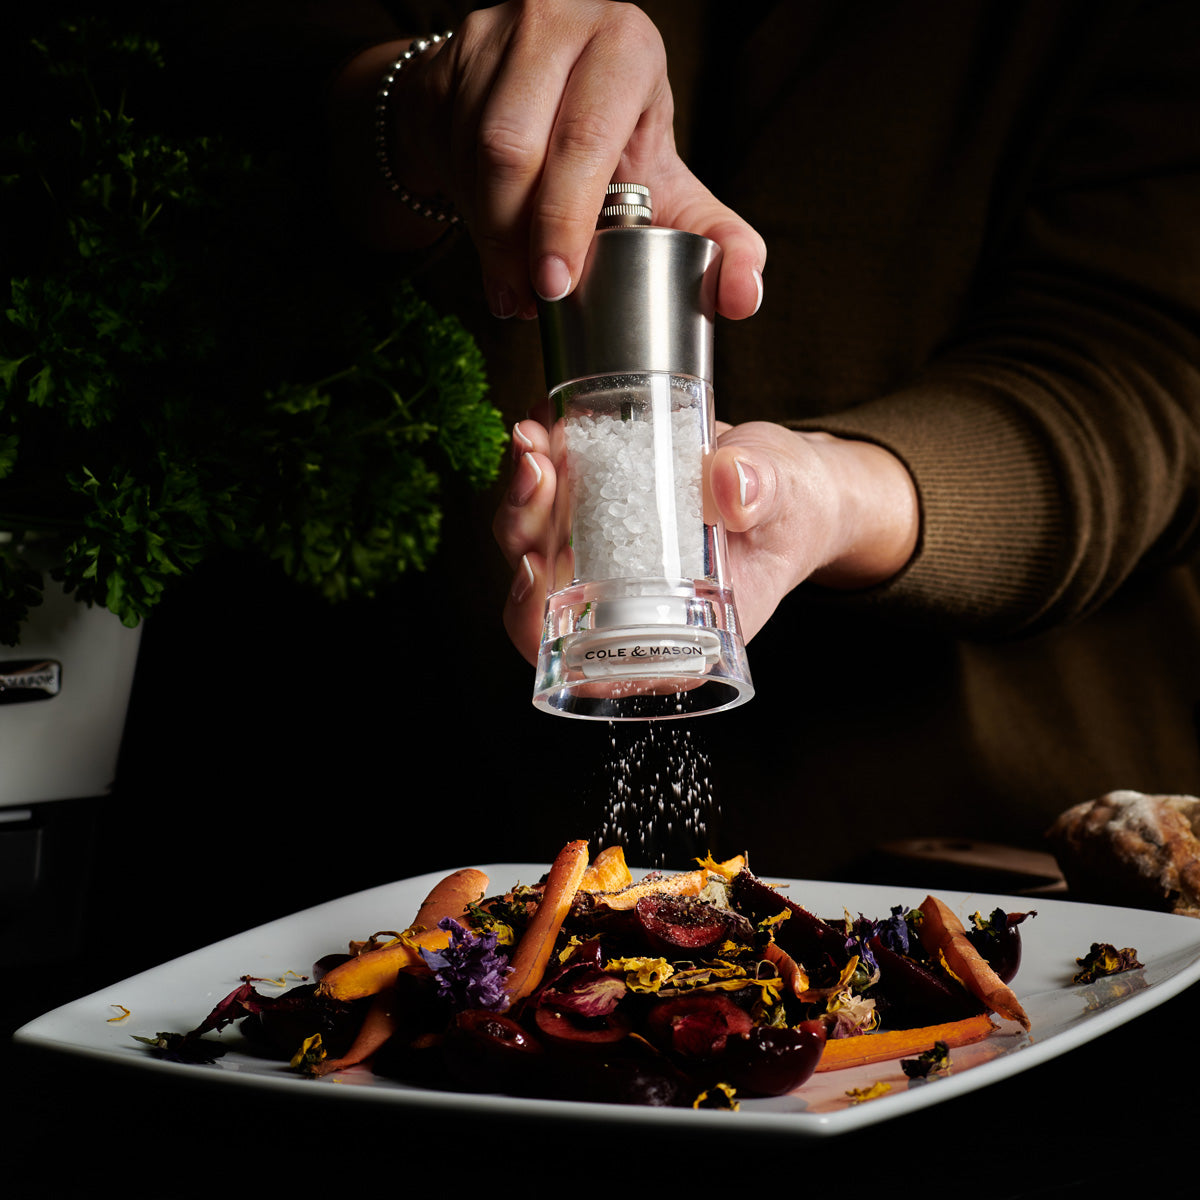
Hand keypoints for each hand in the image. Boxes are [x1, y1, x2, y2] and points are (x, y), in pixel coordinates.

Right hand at [333, 1, 764, 319]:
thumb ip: (717, 242)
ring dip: (487, 233)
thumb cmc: (616, 153)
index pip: (586, 135)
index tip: (558, 285)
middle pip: (515, 144)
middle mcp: (559, 22)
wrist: (542, 103)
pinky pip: (445, 145)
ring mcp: (496, 34)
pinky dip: (463, 210)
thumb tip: (743, 297)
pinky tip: (486, 245)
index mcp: (626, 47)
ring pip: (473, 150)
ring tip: (509, 287)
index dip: (565, 219)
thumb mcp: (671, 188)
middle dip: (516, 237)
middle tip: (528, 299)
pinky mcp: (450, 58)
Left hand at [493, 418, 919, 664]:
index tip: (532, 567)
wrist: (790, 484)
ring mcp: (600, 554)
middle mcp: (618, 600)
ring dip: (522, 488)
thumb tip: (730, 482)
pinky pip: (549, 490)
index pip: (574, 653)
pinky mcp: (596, 507)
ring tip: (534, 437)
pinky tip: (545, 419)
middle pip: (537, 589)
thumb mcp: (789, 507)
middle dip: (521, 530)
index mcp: (660, 634)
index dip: (533, 622)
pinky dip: (540, 456)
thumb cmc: (793, 517)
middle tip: (537, 472)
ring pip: (532, 536)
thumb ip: (763, 496)